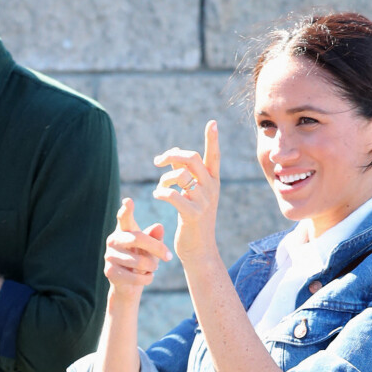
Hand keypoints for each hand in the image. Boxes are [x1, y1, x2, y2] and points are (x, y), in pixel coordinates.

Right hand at [103, 198, 171, 300]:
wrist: (128, 286)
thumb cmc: (141, 260)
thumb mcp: (150, 248)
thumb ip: (155, 237)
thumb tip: (159, 227)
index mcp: (123, 230)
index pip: (123, 217)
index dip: (126, 209)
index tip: (128, 200)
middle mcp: (113, 240)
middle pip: (137, 238)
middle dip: (156, 247)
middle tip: (169, 256)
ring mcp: (109, 256)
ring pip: (138, 261)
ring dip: (152, 266)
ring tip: (153, 268)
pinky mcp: (110, 272)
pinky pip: (135, 277)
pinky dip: (147, 278)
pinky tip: (147, 277)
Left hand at [152, 120, 219, 260]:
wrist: (198, 250)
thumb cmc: (192, 218)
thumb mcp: (192, 193)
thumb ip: (185, 173)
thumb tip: (174, 154)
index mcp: (212, 181)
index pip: (213, 156)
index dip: (212, 139)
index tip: (212, 122)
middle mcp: (211, 188)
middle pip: (191, 158)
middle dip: (172, 154)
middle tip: (158, 161)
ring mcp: (203, 202)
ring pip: (180, 175)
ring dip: (164, 178)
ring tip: (160, 186)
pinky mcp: (192, 215)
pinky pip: (172, 194)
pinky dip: (161, 192)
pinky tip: (157, 195)